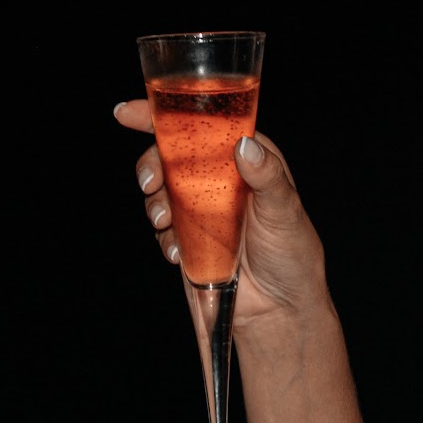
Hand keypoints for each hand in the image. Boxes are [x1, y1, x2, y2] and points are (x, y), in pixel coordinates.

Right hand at [115, 99, 329, 337]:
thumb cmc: (293, 255)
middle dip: (151, 164)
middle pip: (171, 155)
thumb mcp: (285, 210)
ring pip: (161, 191)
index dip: (164, 115)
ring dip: (155, 203)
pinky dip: (163, 236)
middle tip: (150, 183)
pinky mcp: (189, 238)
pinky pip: (163, 229)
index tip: (128, 113)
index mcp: (245, 160)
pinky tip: (178, 252)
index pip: (202, 126)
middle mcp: (219, 179)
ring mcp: (201, 209)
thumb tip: (244, 146)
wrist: (281, 309)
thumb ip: (267, 176)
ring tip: (165, 221)